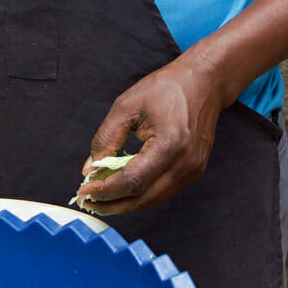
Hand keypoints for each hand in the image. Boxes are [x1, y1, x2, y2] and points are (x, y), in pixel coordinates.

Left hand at [75, 56, 224, 215]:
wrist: (204, 83)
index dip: (106, 190)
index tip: (84, 191)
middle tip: (88, 202)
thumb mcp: (126, 106)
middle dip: (113, 204)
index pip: (133, 181)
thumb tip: (90, 169)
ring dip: (125, 202)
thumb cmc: (166, 88)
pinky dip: (140, 193)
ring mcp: (193, 170)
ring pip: (153, 199)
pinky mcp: (194, 171)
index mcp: (170, 144)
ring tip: (100, 198)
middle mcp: (185, 163)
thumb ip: (106, 139)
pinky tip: (122, 188)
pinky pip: (163, 191)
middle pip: (143, 198)